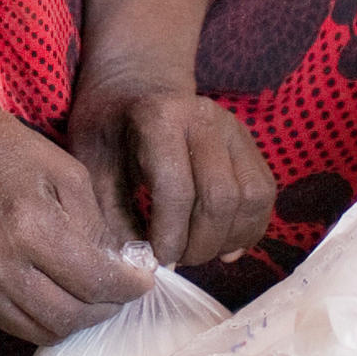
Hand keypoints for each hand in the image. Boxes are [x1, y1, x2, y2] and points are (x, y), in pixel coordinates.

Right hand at [0, 97, 157, 345]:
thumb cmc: (1, 149)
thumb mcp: (64, 170)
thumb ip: (96, 222)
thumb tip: (121, 265)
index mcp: (30, 224)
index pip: (95, 281)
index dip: (130, 286)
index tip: (145, 279)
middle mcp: (1, 262)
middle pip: (73, 315)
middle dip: (109, 307)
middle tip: (123, 290)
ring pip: (46, 330)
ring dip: (80, 320)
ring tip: (94, 296)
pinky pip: (18, 326)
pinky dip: (48, 320)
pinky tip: (61, 297)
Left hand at [66, 69, 275, 266]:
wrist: (135, 86)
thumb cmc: (107, 129)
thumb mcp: (91, 165)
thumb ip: (111, 214)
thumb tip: (138, 269)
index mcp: (160, 119)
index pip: (177, 189)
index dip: (170, 235)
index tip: (158, 261)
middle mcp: (205, 119)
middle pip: (221, 197)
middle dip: (201, 243)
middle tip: (177, 261)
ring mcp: (234, 129)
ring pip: (252, 197)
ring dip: (229, 238)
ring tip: (199, 253)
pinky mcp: (250, 144)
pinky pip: (264, 193)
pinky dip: (250, 227)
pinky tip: (224, 244)